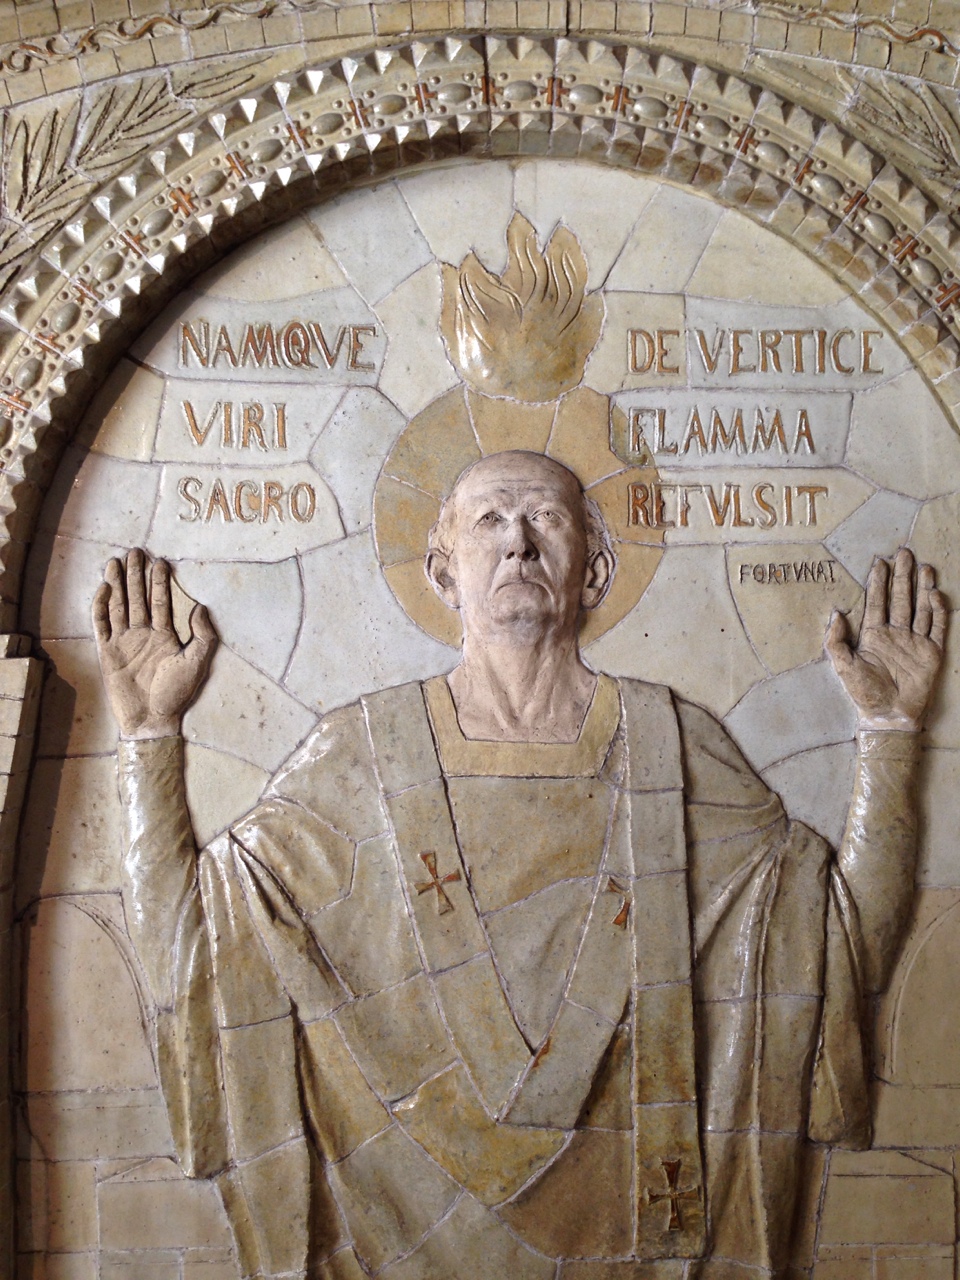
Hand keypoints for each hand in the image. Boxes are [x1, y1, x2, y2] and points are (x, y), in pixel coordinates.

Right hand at [93, 548, 217, 738]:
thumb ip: (202, 636)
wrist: (151, 719)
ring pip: (119, 606)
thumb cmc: (176, 694)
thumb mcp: (197, 664)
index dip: (160, 582)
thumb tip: (201, 607)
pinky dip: (101, 608)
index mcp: (165, 635)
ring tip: (115, 562)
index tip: (160, 561)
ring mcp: (124, 642)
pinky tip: (103, 590)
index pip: (161, 602)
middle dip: (136, 575)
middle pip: (138, 598)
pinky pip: (102, 625)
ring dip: (117, 585)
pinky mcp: (107, 652)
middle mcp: (143, 635)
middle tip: (135, 551)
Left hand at [825, 548, 946, 730]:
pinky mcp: (932, 653)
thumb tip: (835, 614)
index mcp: (873, 635)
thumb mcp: (843, 666)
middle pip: (900, 599)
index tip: (879, 562)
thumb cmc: (864, 693)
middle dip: (902, 576)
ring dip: (922, 588)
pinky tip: (935, 594)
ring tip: (924, 567)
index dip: (878, 582)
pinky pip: (937, 627)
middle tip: (905, 553)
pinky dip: (938, 611)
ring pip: (920, 608)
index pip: (876, 602)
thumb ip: (836, 641)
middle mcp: (895, 634)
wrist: (890, 715)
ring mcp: (915, 642)